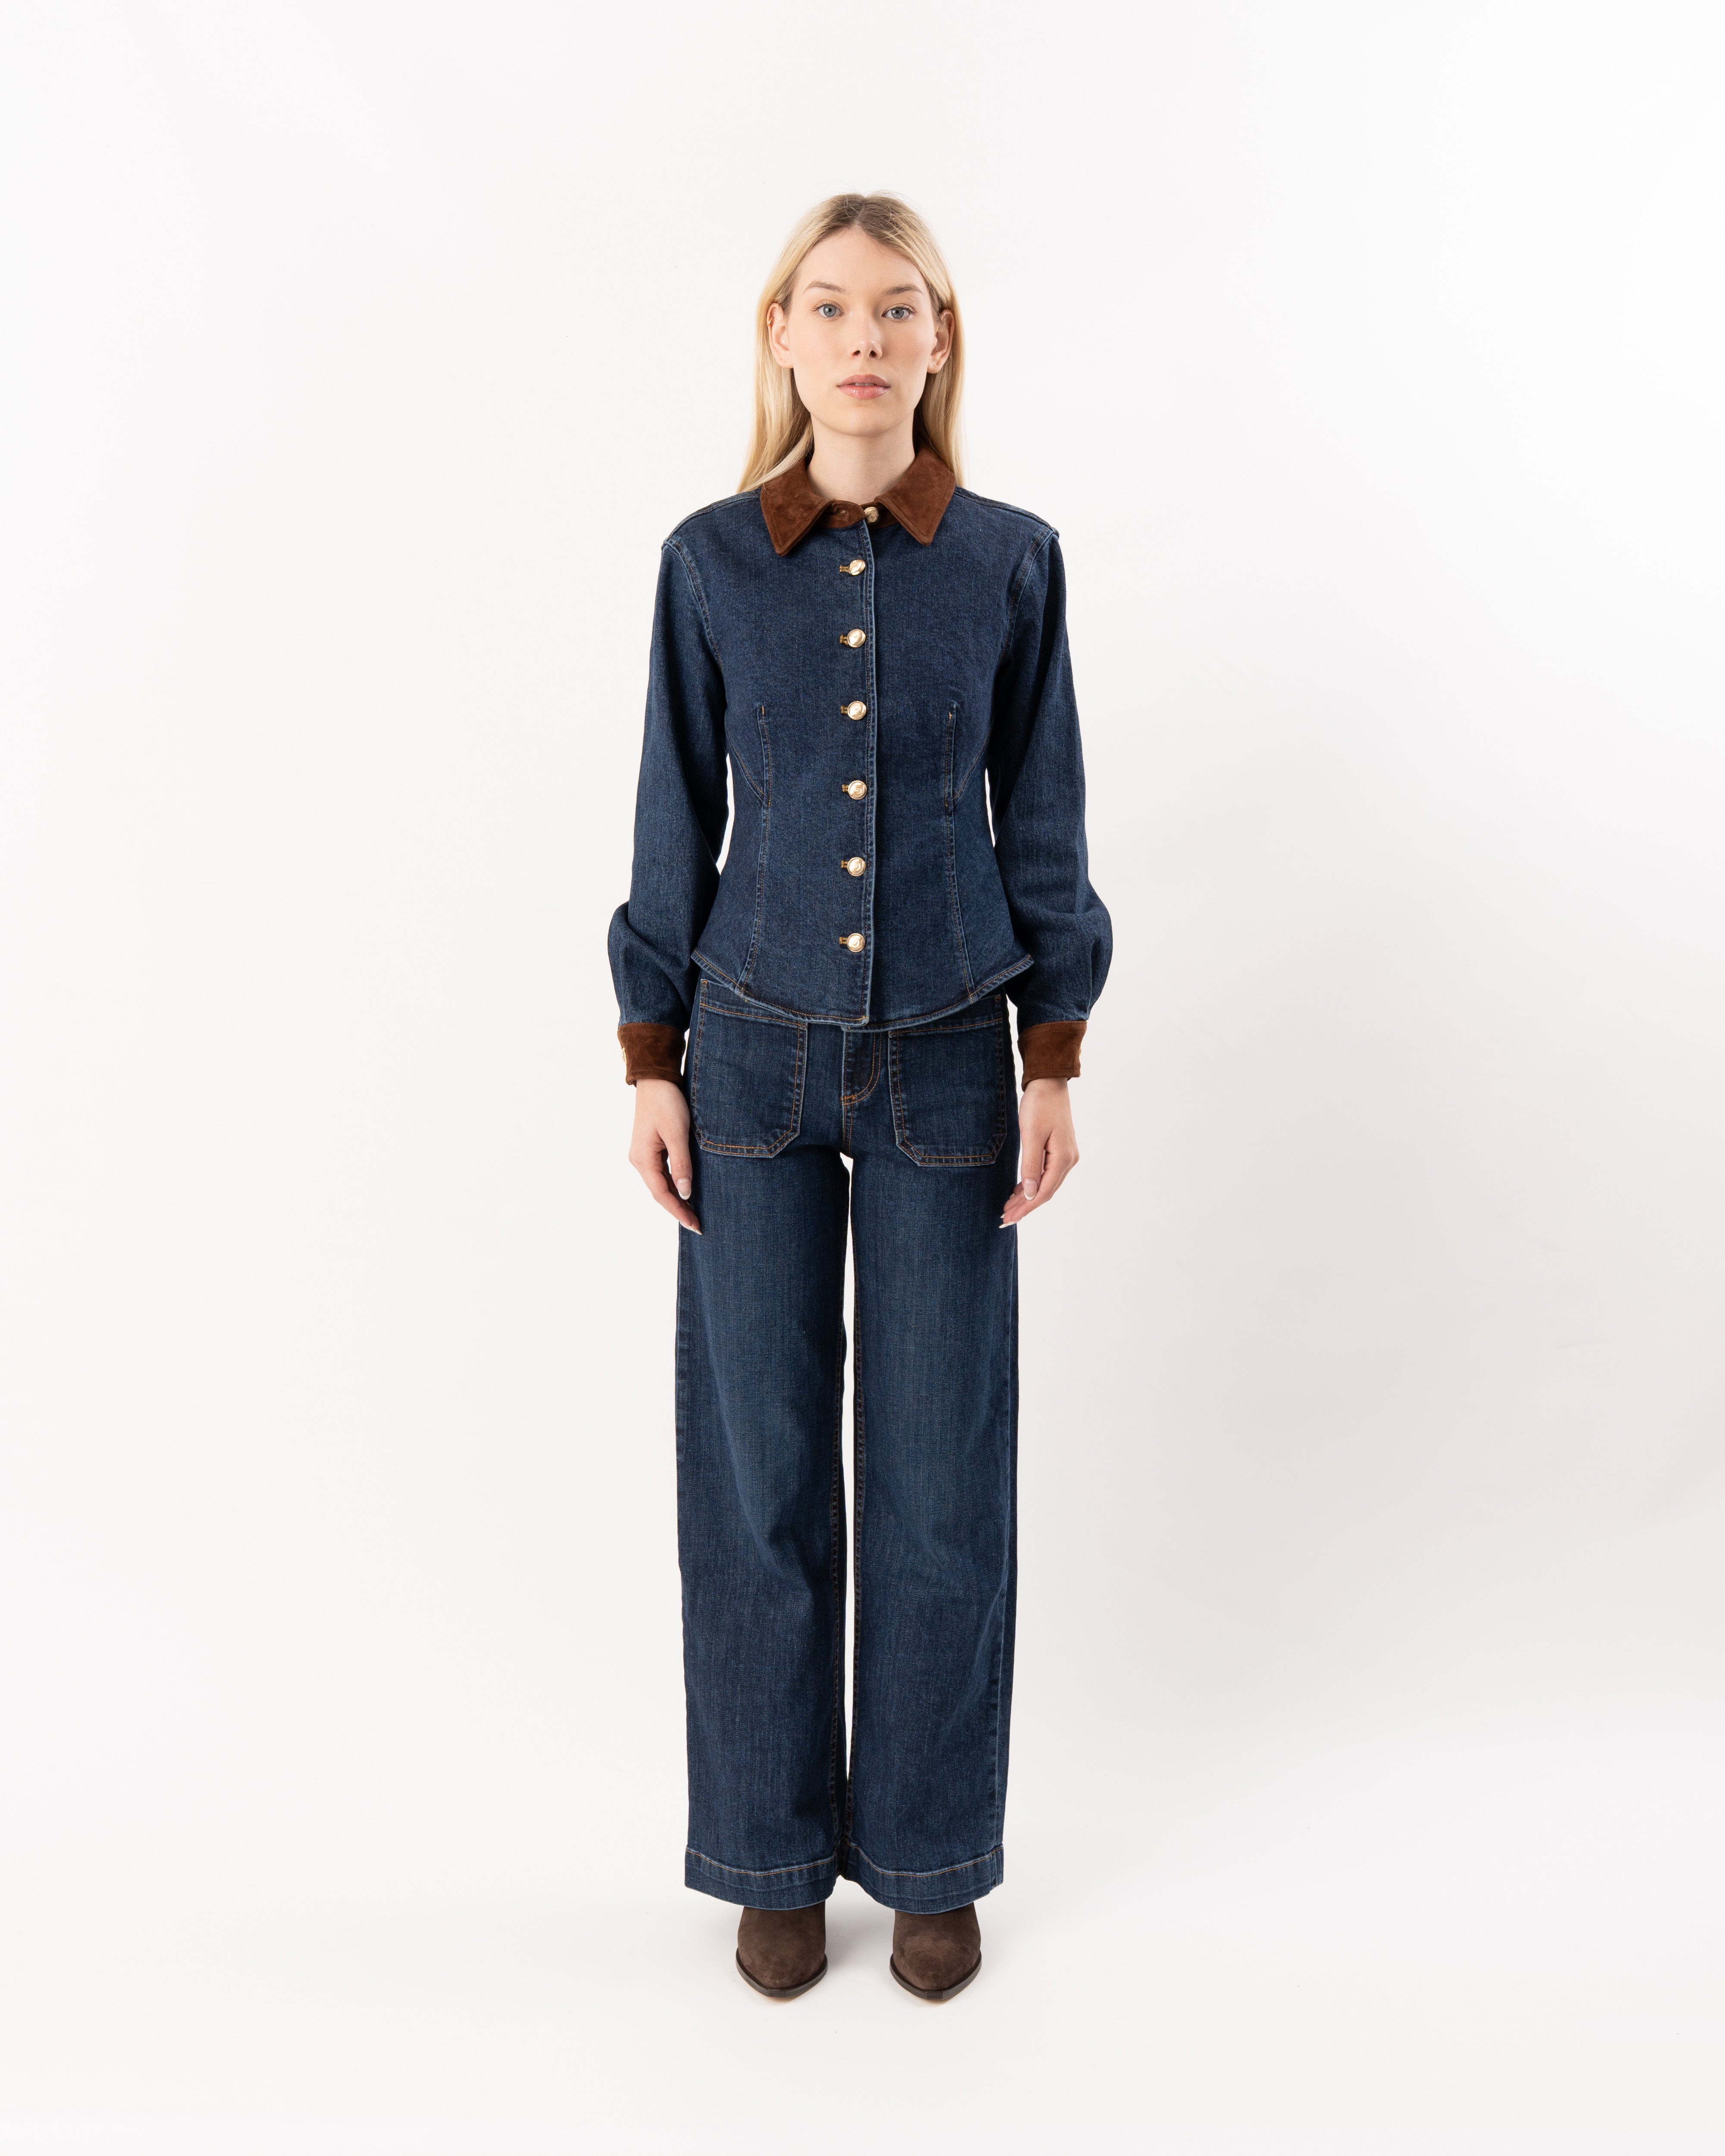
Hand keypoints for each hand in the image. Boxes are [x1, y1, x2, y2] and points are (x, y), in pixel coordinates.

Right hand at [629, 1078, 699, 1231]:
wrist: (655, 1079)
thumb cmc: (667, 1102)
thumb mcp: (677, 1133)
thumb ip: (681, 1164)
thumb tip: (685, 1192)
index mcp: (643, 1159)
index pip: (662, 1194)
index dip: (679, 1211)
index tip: (695, 1226)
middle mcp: (639, 1160)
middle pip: (660, 1192)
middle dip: (679, 1209)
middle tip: (698, 1225)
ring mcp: (643, 1155)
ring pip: (661, 1184)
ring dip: (677, 1199)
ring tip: (694, 1213)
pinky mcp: (650, 1149)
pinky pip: (661, 1174)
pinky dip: (674, 1185)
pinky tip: (685, 1191)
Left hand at [1001, 1078, 1078, 1225]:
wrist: (1049, 1083)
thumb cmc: (1039, 1106)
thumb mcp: (1031, 1136)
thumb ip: (1031, 1166)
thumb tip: (1030, 1194)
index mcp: (1063, 1159)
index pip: (1043, 1192)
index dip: (1026, 1208)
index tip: (1009, 1219)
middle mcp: (1068, 1160)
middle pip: (1045, 1191)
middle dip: (1025, 1206)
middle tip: (1004, 1219)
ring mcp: (1065, 1155)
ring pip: (1045, 1184)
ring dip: (1027, 1197)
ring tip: (1009, 1208)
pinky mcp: (1059, 1150)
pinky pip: (1045, 1173)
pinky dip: (1032, 1184)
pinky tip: (1020, 1190)